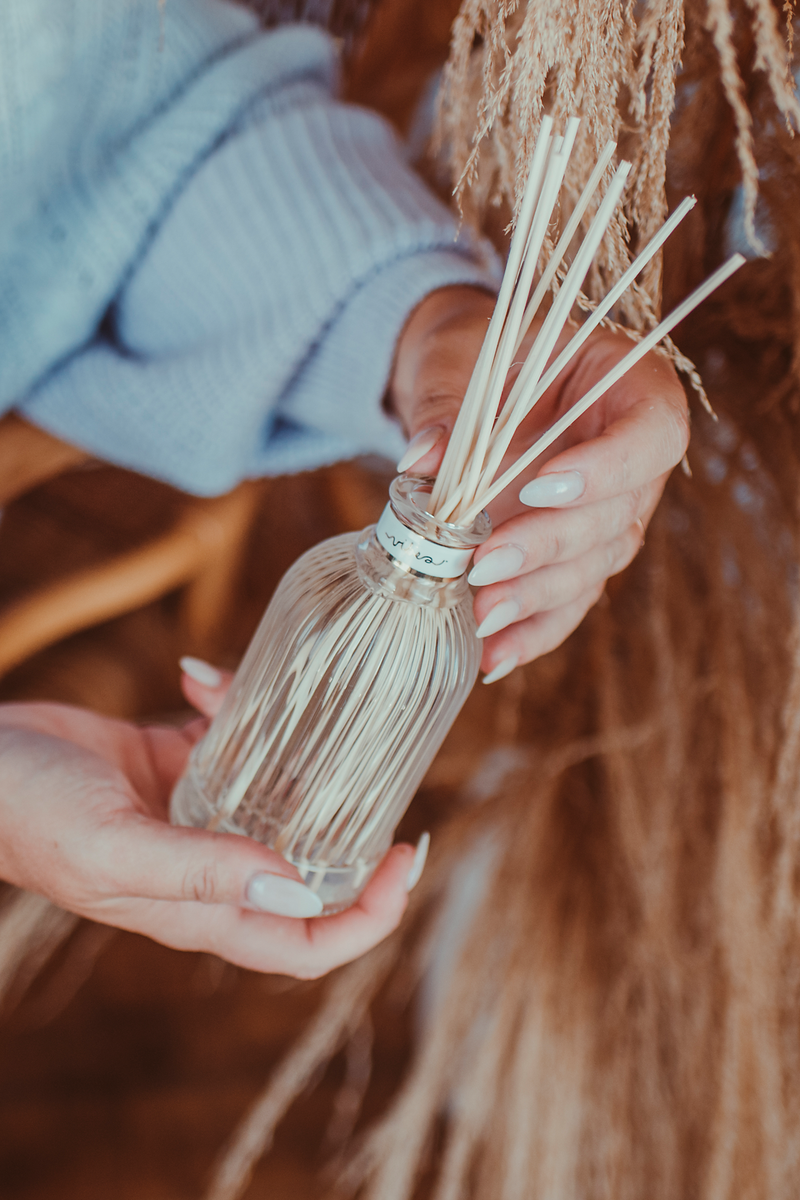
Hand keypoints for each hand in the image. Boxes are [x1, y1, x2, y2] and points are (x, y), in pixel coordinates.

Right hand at [0, 692, 420, 978]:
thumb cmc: (29, 815)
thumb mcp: (114, 847)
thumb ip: (200, 870)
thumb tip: (297, 887)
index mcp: (201, 908)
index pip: (306, 943)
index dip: (367, 917)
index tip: (404, 857)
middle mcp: (207, 869)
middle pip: (307, 867)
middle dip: (352, 824)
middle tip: (381, 762)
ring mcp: (192, 816)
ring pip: (274, 791)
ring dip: (286, 743)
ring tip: (262, 695)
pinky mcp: (172, 767)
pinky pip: (229, 739)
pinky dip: (228, 705)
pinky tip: (196, 676)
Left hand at [389, 286, 688, 678]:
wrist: (472, 383)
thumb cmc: (484, 354)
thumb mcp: (465, 359)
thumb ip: (448, 406)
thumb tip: (419, 463)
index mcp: (634, 391)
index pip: (650, 436)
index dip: (605, 469)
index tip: (540, 488)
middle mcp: (636, 465)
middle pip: (615, 518)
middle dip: (548, 549)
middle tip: (485, 566)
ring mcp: (611, 517)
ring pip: (593, 570)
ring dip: (537, 600)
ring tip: (482, 618)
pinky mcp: (578, 558)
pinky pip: (566, 602)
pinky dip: (530, 633)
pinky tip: (493, 658)